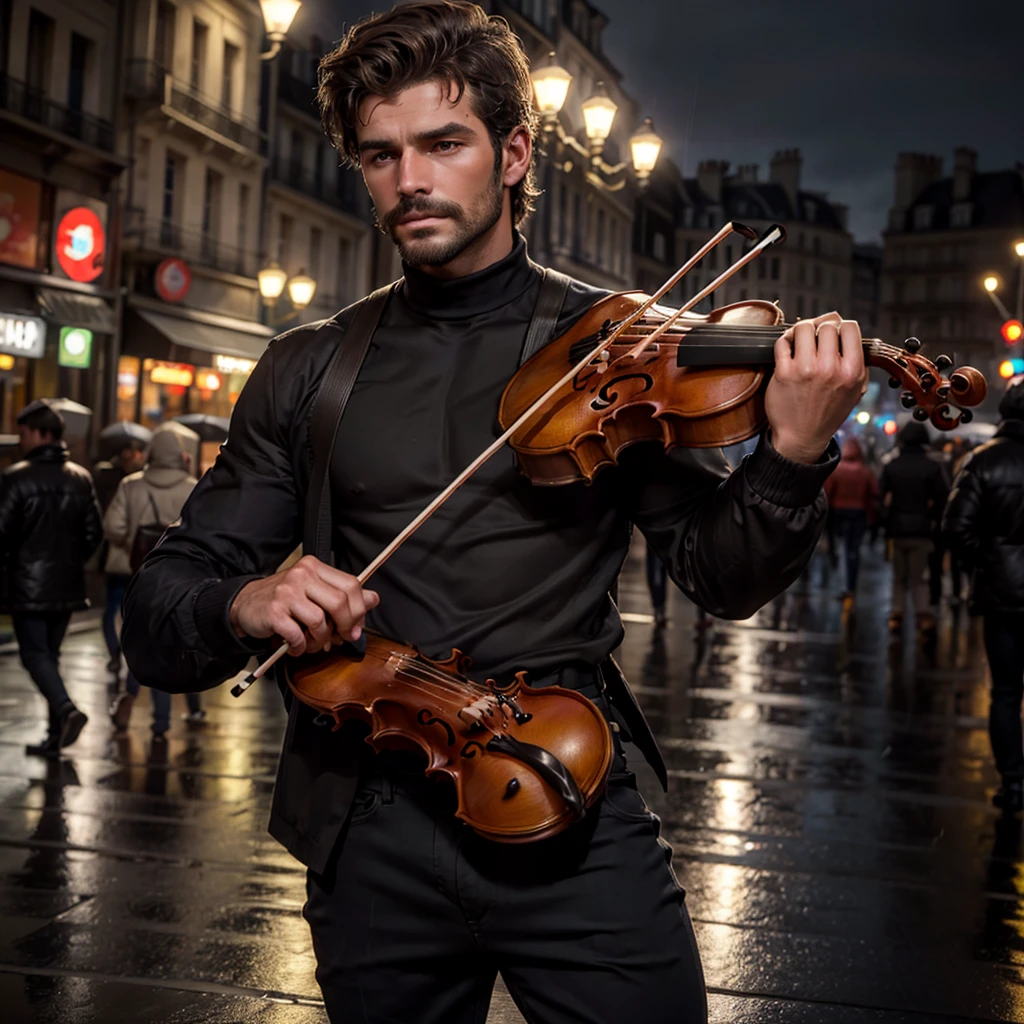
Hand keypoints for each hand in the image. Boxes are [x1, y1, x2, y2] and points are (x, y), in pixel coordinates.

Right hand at [229, 555, 378, 655]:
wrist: (244, 605)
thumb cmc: (284, 600)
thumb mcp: (315, 592)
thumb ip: (344, 595)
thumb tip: (373, 599)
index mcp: (315, 567)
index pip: (351, 585)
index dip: (359, 610)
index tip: (356, 627)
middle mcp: (301, 575)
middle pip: (340, 602)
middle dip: (345, 627)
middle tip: (340, 638)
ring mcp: (286, 592)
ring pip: (320, 622)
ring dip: (320, 640)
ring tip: (311, 642)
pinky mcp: (274, 612)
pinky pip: (298, 636)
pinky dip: (300, 647)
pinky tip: (295, 645)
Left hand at [765, 312, 867, 463]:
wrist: (802, 437)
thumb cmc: (828, 412)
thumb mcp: (855, 389)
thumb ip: (858, 360)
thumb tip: (847, 328)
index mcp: (852, 371)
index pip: (850, 327)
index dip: (840, 326)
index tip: (833, 334)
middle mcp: (831, 369)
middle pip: (827, 325)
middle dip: (820, 328)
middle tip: (814, 338)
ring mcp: (806, 370)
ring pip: (804, 328)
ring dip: (801, 331)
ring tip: (800, 341)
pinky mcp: (784, 373)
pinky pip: (783, 342)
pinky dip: (785, 341)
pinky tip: (788, 349)